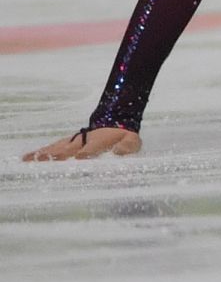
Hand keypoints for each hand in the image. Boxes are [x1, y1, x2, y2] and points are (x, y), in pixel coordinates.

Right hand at [23, 127, 140, 160]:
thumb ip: (127, 146)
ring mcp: (74, 141)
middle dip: (56, 155)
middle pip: (67, 148)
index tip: (78, 157)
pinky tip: (28, 158)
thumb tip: (119, 151)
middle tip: (43, 160)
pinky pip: (53, 148)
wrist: (115, 121)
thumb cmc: (124, 135)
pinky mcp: (68, 143)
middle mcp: (83, 141)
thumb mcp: (132, 141)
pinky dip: (40, 153)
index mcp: (98, 141)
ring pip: (56, 148)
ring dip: (43, 154)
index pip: (91, 148)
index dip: (86, 152)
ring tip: (28, 160)